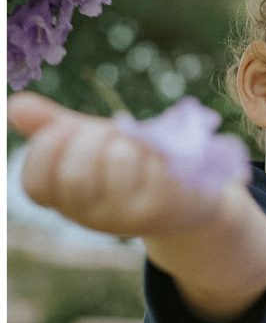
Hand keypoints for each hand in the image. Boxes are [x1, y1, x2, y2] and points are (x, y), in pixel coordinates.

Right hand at [8, 91, 221, 236]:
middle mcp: (94, 216)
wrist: (191, 198)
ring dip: (127, 139)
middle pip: (75, 175)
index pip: (35, 183)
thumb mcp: (91, 143)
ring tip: (138, 141)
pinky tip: (162, 148)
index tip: (68, 129)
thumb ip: (54, 127)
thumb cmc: (133, 166)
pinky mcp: (167, 206)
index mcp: (68, 202)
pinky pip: (156, 164)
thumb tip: (14, 106)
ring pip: (118, 162)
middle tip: (110, 132)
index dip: (46, 149)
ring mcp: (130, 215)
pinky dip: (156, 145)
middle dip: (90, 139)